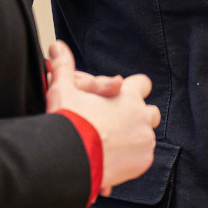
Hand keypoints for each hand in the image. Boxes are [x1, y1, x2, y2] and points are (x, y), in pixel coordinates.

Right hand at [44, 41, 161, 193]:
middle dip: (137, 118)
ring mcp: (145, 139)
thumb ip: (63, 67)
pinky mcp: (143, 161)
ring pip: (147, 137)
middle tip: (116, 126)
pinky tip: (113, 161)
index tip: (121, 99)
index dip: (134, 91)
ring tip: (112, 147)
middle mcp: (141, 115)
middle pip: (150, 113)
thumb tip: (56, 46)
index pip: (143, 84)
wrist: (69, 160)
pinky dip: (132, 160)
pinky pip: (143, 158)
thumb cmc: (67, 122)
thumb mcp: (63, 90)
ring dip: (135, 140)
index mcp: (127, 95)